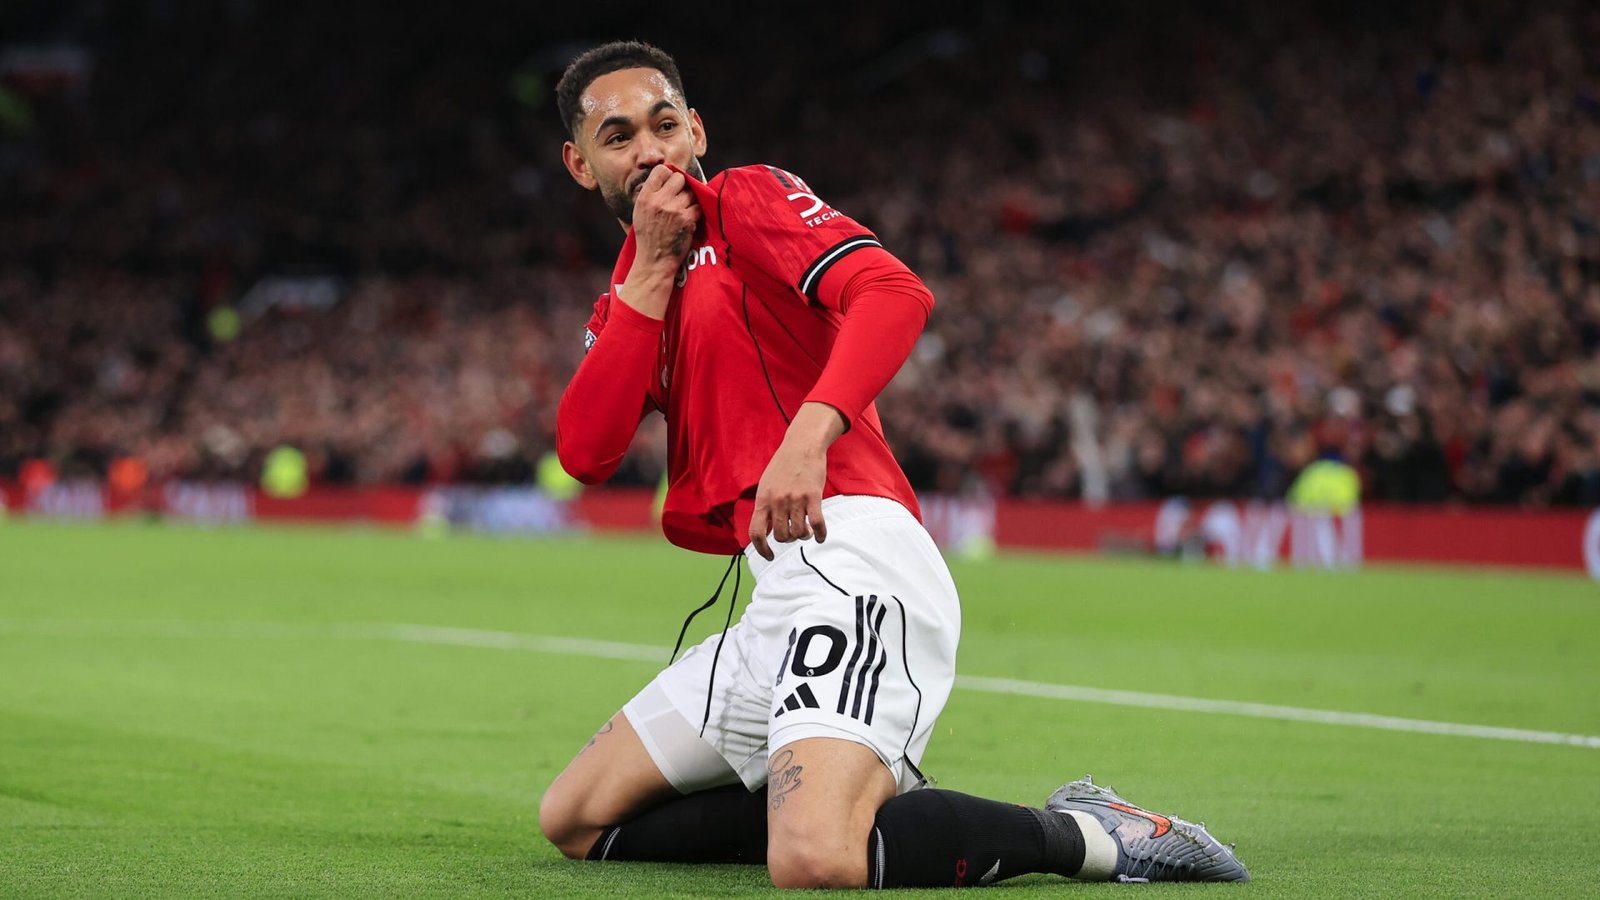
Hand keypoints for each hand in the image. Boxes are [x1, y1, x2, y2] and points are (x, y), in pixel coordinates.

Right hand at [618, 166, 699, 317]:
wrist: (654, 261)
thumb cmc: (647, 237)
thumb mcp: (640, 212)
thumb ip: (651, 194)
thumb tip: (667, 176)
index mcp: (645, 197)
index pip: (661, 170)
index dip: (669, 175)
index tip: (671, 184)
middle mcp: (659, 200)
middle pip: (679, 178)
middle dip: (682, 187)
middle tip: (679, 199)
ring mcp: (674, 209)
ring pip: (691, 193)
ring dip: (690, 201)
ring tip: (682, 212)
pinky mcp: (687, 219)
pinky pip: (697, 206)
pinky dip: (695, 213)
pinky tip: (688, 221)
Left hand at [748, 403, 846, 559]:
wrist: (802, 446)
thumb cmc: (784, 466)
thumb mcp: (766, 485)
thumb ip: (765, 506)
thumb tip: (765, 530)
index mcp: (763, 499)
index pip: (756, 532)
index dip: (762, 549)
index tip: (770, 556)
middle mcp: (777, 501)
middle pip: (781, 536)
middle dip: (788, 539)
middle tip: (794, 533)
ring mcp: (795, 499)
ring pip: (798, 532)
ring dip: (803, 536)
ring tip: (806, 531)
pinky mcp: (813, 496)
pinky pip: (817, 524)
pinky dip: (819, 535)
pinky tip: (820, 537)